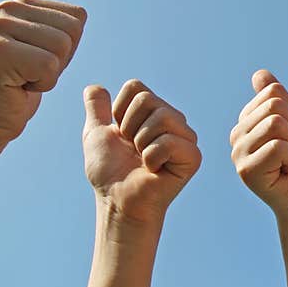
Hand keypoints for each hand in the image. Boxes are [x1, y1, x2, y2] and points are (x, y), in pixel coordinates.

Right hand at [0, 0, 86, 143]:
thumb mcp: (46, 50)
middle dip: (61, 59)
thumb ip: (62, 30)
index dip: (68, 48)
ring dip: (51, 72)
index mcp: (20, 5)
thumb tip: (82, 15)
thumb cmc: (21, 87)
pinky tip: (19, 87)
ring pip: (62, 46)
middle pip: (72, 29)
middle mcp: (6, 9)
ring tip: (23, 78)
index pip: (77, 16)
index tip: (39, 61)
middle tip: (30, 72)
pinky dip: (43, 84)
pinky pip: (49, 66)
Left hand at [82, 80, 201, 225]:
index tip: (120, 135)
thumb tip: (94, 86)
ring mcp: (186, 138)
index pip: (136, 87)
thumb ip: (96, 108)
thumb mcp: (96, 134)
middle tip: (133, 150)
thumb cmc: (108, 172)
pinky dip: (152, 157)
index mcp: (154, 112)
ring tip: (144, 160)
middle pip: (147, 99)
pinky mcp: (193, 157)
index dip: (119, 110)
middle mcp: (173, 121)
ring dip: (141, 143)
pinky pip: (169, 141)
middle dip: (129, 127)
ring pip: (161, 117)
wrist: (117, 200)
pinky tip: (155, 170)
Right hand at [230, 71, 287, 221]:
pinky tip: (286, 172)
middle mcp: (236, 135)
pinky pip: (278, 146)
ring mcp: (237, 153)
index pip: (273, 92)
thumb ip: (279, 99)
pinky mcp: (246, 171)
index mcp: (246, 121)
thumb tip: (259, 74)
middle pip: (274, 106)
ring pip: (276, 123)